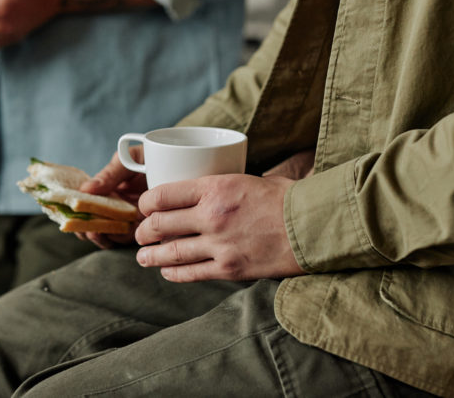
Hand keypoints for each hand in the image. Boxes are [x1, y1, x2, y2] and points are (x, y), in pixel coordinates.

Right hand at [76, 148, 147, 249]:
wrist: (183, 159)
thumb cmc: (153, 154)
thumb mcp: (129, 159)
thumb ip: (110, 173)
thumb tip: (85, 189)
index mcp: (108, 189)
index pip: (85, 204)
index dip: (75, 212)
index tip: (71, 216)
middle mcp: (116, 205)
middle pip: (95, 223)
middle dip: (86, 229)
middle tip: (86, 229)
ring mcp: (130, 217)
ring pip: (110, 234)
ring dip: (101, 236)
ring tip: (97, 232)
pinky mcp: (147, 227)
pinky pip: (130, 238)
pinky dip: (120, 239)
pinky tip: (116, 235)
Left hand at [134, 173, 302, 282]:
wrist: (312, 226)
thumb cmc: (284, 199)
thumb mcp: (246, 179)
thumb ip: (218, 186)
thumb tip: (200, 190)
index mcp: (213, 187)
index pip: (161, 196)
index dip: (145, 203)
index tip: (143, 207)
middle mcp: (210, 216)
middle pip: (159, 225)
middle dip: (143, 230)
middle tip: (140, 233)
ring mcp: (218, 245)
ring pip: (169, 252)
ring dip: (150, 256)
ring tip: (142, 257)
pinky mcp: (229, 269)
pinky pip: (190, 273)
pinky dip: (173, 273)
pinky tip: (167, 271)